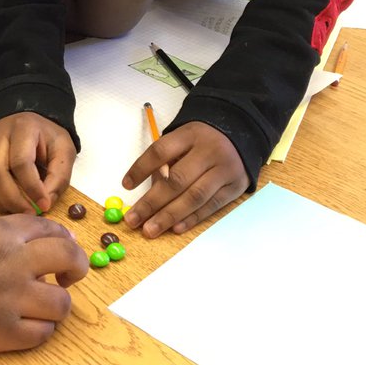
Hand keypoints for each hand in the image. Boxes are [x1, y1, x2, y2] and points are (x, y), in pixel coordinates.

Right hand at [0, 113, 76, 214]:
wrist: (30, 120)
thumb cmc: (48, 137)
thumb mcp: (64, 150)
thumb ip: (59, 176)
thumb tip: (45, 204)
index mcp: (23, 128)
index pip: (21, 162)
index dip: (32, 187)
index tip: (44, 205)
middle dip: (12, 199)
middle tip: (29, 213)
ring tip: (18, 210)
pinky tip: (5, 202)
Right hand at [0, 215, 87, 361]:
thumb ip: (1, 240)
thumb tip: (38, 249)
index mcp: (0, 232)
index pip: (53, 231)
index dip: (64, 242)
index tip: (62, 253)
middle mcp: (10, 261)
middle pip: (69, 259)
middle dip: (74, 269)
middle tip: (65, 279)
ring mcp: (6, 298)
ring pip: (61, 304)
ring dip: (55, 307)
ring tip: (38, 308)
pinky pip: (40, 335)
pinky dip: (37, 332)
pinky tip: (21, 328)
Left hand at [122, 122, 249, 236]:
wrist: (239, 136)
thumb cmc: (200, 142)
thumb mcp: (183, 140)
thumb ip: (166, 162)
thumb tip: (148, 194)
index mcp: (190, 135)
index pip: (160, 151)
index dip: (141, 168)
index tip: (126, 185)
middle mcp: (209, 151)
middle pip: (177, 179)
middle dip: (152, 202)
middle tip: (133, 220)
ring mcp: (225, 170)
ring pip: (194, 196)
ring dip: (169, 216)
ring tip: (150, 229)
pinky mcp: (236, 186)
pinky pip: (211, 206)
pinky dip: (191, 218)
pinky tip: (174, 228)